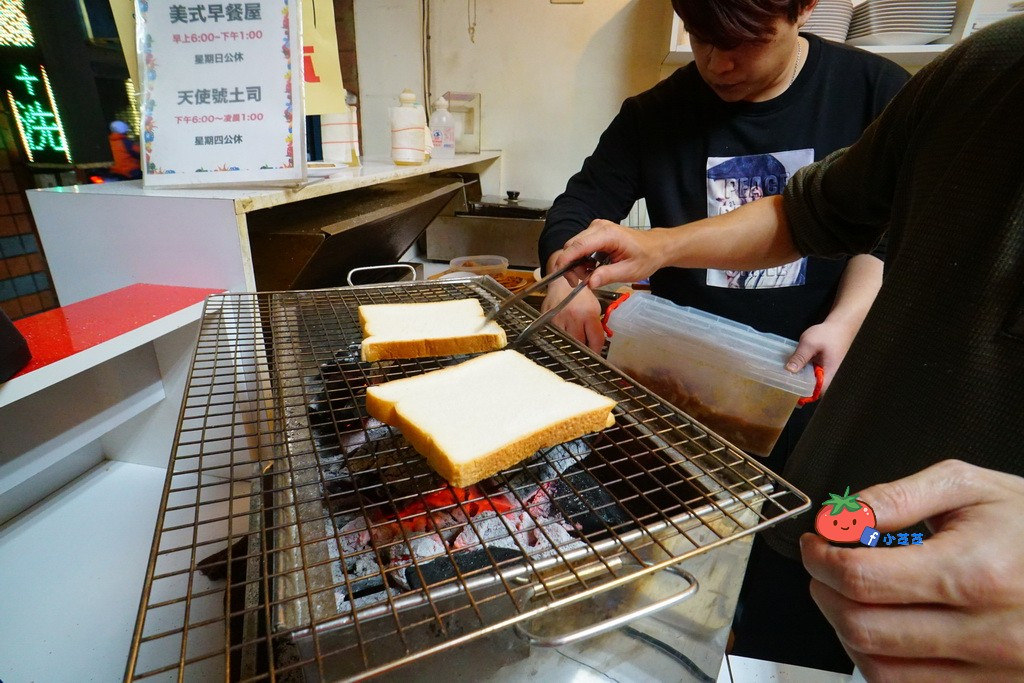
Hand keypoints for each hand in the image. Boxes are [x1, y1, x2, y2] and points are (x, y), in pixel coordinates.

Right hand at [540, 277, 604, 352]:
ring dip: (570, 347)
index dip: (597, 351)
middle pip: (579, 345)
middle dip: (583, 350)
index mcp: (588, 314)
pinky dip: (559, 340)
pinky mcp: (547, 321)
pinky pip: (554, 337)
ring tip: (574, 346)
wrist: (563, 283)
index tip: (596, 354)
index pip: (596, 341)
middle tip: (585, 352)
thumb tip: (596, 345)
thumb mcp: (594, 308)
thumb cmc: (580, 296)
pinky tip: (563, 338)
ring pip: (566, 344)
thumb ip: (596, 327)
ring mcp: (558, 320)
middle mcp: (573, 318)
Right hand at [555, 219, 667, 288]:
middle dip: (570, 265)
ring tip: (589, 276)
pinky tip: (591, 268)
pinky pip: (580, 246)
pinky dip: (581, 259)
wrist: (656, 246)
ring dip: (576, 264)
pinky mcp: (595, 232)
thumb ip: (607, 276)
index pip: (579, 245)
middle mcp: (599, 227)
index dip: (566, 260)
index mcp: (608, 235)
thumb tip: (588, 283)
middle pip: (572, 245)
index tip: (560, 275)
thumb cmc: (646, 257)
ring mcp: (596, 228)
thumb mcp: (629, 271)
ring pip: (574, 246)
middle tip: (579, 282)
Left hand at [785, 318, 859, 392]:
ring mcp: (828, 373)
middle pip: (814, 389)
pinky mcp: (824, 368)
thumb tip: (789, 370)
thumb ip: (800, 357)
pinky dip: (804, 373)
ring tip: (786, 377)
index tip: (790, 391)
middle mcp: (831, 376)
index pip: (818, 392)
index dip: (804, 394)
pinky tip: (795, 368)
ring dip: (801, 380)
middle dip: (800, 388)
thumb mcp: (810, 343)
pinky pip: (814, 375)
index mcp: (830, 373)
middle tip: (784, 384)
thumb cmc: (828, 334)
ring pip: (813, 383)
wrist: (840, 326)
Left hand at [800, 460, 1023, 680]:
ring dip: (846, 630)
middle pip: (862, 628)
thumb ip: (897, 497)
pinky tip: (884, 628)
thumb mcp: (968, 487)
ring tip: (852, 596)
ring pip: (879, 670)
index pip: (862, 579)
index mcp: (975, 573)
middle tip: (826, 568)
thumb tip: (841, 517)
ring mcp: (993, 672)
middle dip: (825, 593)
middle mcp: (987, 633)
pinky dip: (880, 661)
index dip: (822, 559)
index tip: (817, 544)